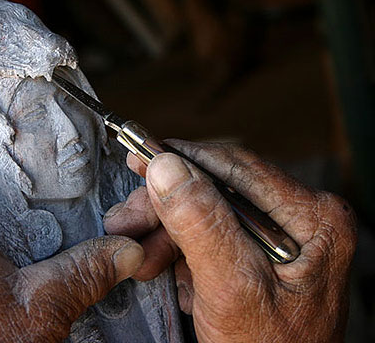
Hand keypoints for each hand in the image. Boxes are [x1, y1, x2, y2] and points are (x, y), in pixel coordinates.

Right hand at [104, 140, 355, 341]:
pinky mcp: (258, 255)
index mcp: (313, 218)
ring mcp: (279, 237)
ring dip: (165, 234)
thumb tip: (166, 166)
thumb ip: (200, 224)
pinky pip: (209, 237)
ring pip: (206, 214)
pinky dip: (179, 251)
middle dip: (166, 209)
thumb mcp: (231, 287)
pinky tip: (163, 267)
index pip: (236, 168)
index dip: (181, 158)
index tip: (140, 153)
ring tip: (138, 255)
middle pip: (216, 191)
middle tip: (126, 220)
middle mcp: (300, 219)